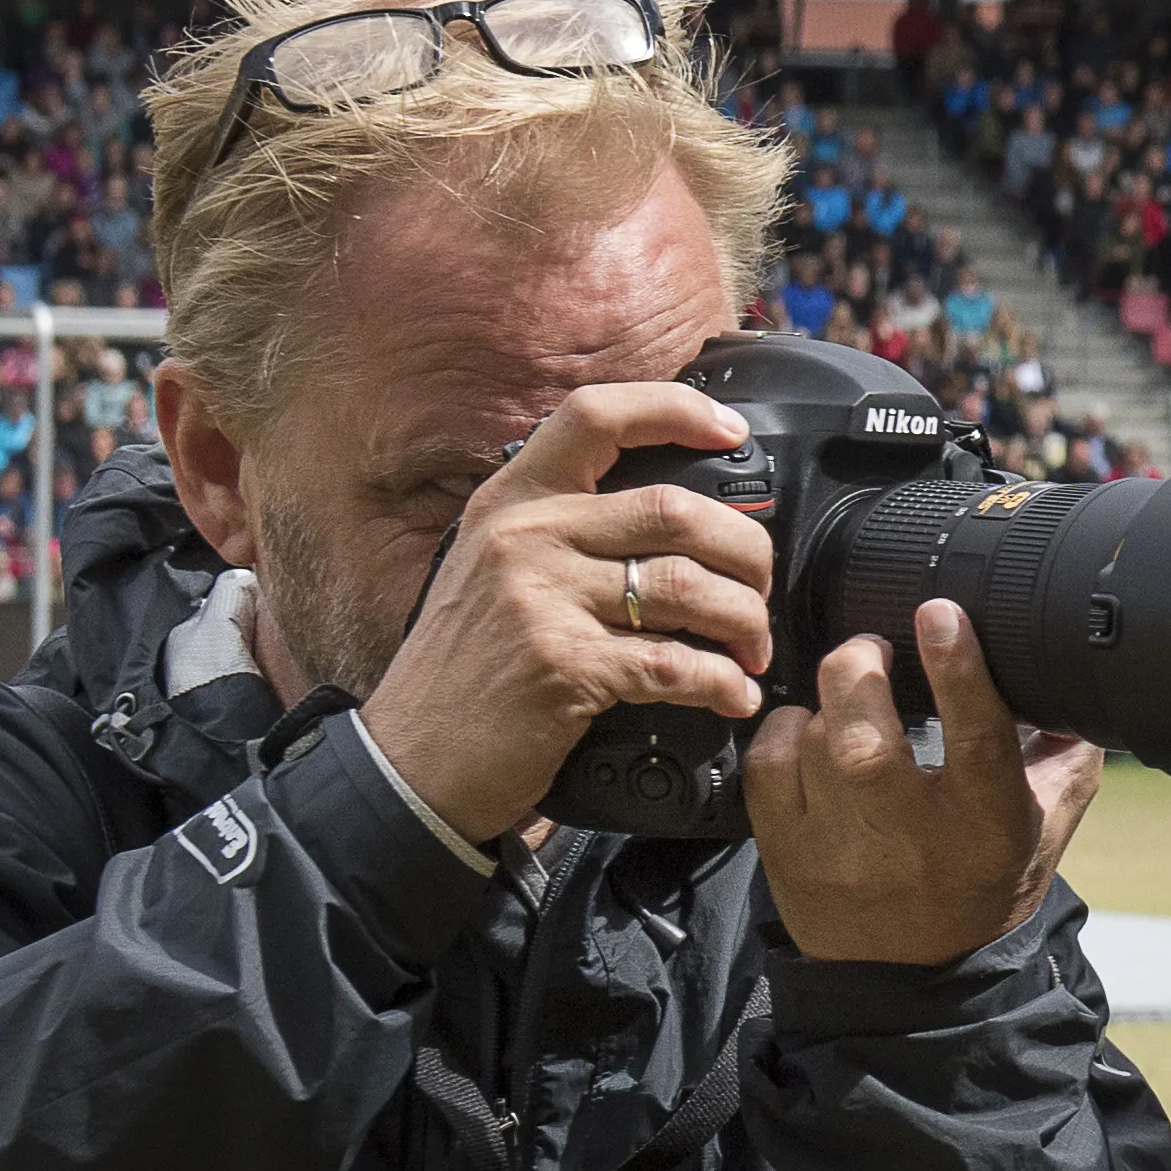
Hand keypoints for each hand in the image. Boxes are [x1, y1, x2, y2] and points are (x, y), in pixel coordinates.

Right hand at [358, 379, 775, 844]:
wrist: (411, 760)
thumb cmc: (466, 670)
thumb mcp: (495, 571)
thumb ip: (567, 533)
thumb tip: (676, 519)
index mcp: (512, 501)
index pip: (595, 416)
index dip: (675, 410)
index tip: (732, 430)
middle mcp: (525, 536)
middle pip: (676, 509)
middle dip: (746, 552)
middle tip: (759, 591)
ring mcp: (540, 598)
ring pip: (687, 584)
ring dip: (744, 622)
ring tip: (752, 650)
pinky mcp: (562, 664)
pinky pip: (674, 662)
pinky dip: (722, 684)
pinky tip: (734, 697)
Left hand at [744, 599, 1098, 964]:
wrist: (915, 979)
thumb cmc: (981, 888)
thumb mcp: (1047, 828)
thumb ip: (1064, 753)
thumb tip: (1068, 679)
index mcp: (986, 823)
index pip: (975, 735)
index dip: (957, 667)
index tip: (941, 613)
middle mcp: (910, 836)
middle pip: (866, 735)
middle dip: (861, 667)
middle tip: (874, 648)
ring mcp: (840, 847)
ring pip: (815, 741)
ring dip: (828, 702)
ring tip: (850, 699)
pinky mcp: (787, 852)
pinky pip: (767, 765)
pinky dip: (784, 731)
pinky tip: (808, 733)